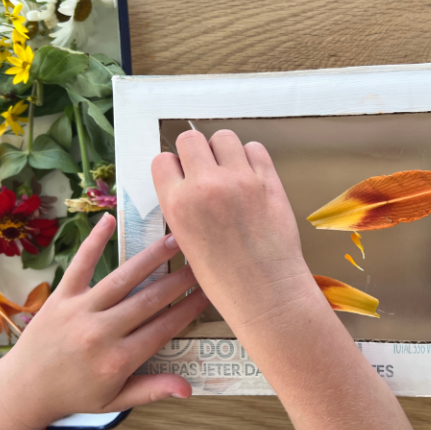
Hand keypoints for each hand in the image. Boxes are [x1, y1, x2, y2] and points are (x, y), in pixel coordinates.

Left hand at [0, 214, 208, 429]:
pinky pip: (81, 265)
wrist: (22, 390)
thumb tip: (188, 390)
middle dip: (180, 280)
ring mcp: (80, 311)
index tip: (210, 292)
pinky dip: (95, 241)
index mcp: (118, 360)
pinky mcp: (61, 296)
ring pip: (123, 279)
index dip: (189, 309)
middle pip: (150, 300)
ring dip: (151, 258)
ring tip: (175, 239)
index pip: (164, 328)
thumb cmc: (74, 395)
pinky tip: (110, 220)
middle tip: (202, 261)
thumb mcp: (116, 402)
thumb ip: (152, 390)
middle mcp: (101, 333)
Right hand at [152, 129, 317, 329]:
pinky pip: (255, 148)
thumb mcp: (186, 241)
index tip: (183, 176)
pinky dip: (252, 158)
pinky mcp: (268, 180)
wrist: (265, 291)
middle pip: (190, 139)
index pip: (162, 160)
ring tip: (231, 172)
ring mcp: (238, 180)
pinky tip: (251, 177)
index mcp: (177, 204)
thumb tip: (187, 181)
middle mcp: (204, 186)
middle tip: (207, 170)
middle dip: (196, 152)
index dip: (173, 167)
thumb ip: (183, 206)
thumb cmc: (225, 278)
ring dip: (224, 151)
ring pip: (224, 137)